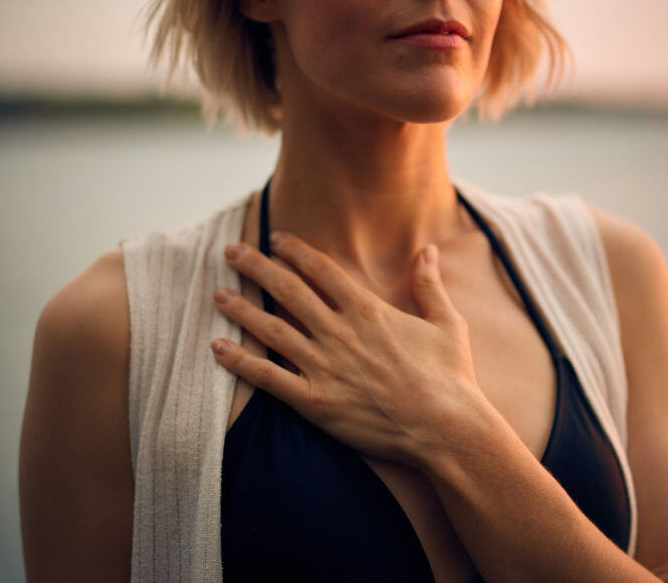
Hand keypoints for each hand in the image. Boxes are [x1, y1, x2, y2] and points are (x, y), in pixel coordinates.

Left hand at [211, 232, 479, 464]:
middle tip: (231, 251)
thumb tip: (429, 248)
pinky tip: (217, 348)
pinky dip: (241, 362)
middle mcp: (339, 332)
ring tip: (217, 293)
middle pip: (288, 290)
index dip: (294, 251)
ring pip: (272, 329)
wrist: (446, 428)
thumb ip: (429, 283)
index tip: (275, 238)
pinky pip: (269, 378)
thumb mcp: (446, 322)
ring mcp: (324, 366)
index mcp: (367, 310)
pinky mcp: (315, 401)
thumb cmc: (450, 376)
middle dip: (257, 267)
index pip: (321, 270)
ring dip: (241, 309)